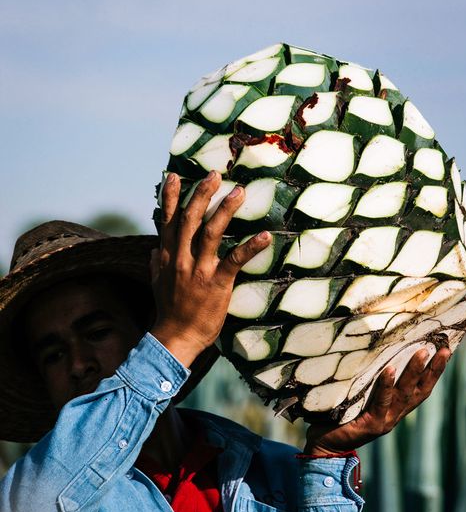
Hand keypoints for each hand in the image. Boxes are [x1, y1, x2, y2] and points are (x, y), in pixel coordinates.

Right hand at [151, 171, 270, 366]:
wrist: (176, 337)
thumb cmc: (169, 311)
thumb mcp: (157, 284)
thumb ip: (157, 264)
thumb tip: (154, 250)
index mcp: (168, 256)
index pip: (167, 220)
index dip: (170, 197)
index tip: (174, 175)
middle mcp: (181, 258)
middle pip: (190, 218)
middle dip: (202, 194)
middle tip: (215, 174)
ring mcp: (199, 269)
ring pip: (211, 232)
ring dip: (225, 209)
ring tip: (239, 192)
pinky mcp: (217, 282)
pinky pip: (235, 260)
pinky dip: (251, 246)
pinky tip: (265, 236)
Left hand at [304, 346, 450, 455]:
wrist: (325, 444)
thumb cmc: (340, 415)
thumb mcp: (359, 394)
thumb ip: (369, 380)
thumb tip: (371, 348)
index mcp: (394, 407)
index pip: (419, 387)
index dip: (434, 371)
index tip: (444, 351)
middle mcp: (394, 414)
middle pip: (419, 390)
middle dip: (433, 369)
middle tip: (443, 349)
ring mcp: (384, 420)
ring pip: (403, 394)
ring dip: (413, 372)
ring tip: (422, 352)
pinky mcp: (371, 425)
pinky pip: (381, 402)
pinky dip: (386, 386)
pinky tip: (390, 370)